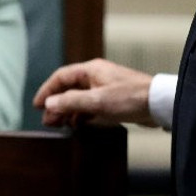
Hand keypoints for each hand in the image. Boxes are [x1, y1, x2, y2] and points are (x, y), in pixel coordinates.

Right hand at [32, 58, 154, 127]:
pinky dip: (81, 114)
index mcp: (90, 70)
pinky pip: (90, 105)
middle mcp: (96, 76)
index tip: (37, 105)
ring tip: (59, 124)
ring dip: (68, 110)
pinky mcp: (113, 99)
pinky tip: (78, 124)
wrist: (159, 103)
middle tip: (47, 121)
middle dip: (56, 104)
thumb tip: (48, 103)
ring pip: (79, 98)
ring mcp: (105, 87)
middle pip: (68, 88)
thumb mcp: (96, 102)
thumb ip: (71, 102)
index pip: (60, 77)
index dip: (47, 91)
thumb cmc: (129, 98)